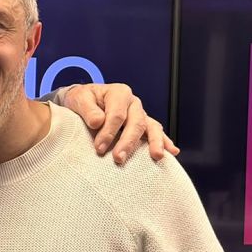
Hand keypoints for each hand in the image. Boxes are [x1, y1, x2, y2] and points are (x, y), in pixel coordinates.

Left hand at [63, 83, 179, 164]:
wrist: (85, 102)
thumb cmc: (82, 100)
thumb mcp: (78, 99)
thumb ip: (87, 109)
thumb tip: (97, 121)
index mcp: (119, 93)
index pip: (117, 114)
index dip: (109, 132)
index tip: (99, 148)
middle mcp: (133, 103)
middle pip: (136, 122)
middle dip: (128, 142)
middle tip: (119, 158)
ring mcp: (140, 114)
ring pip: (151, 127)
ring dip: (154, 142)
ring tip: (156, 155)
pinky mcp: (143, 125)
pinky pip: (156, 132)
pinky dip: (164, 141)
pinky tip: (172, 151)